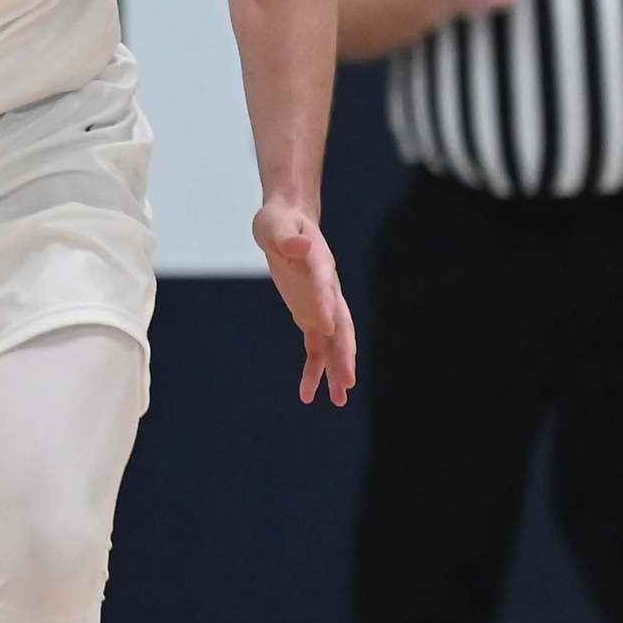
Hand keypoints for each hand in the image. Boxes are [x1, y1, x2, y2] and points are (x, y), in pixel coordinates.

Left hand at [254, 199, 356, 405]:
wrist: (287, 222)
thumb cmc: (278, 222)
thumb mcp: (274, 225)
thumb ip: (286, 238)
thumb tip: (300, 246)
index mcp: (319, 264)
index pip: (325, 285)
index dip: (325, 304)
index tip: (326, 326)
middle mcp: (327, 289)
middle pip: (342, 324)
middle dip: (344, 353)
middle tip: (348, 382)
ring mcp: (321, 304)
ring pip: (334, 342)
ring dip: (336, 369)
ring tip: (339, 400)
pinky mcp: (310, 314)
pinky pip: (315, 346)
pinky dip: (313, 369)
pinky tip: (307, 393)